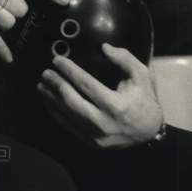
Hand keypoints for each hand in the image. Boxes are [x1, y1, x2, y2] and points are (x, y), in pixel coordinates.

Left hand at [37, 44, 163, 148]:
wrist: (150, 133)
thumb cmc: (144, 100)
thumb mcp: (142, 76)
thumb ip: (125, 59)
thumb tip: (104, 47)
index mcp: (116, 105)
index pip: (87, 85)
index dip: (70, 71)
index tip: (57, 60)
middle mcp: (104, 122)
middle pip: (72, 101)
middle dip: (56, 85)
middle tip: (45, 72)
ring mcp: (96, 135)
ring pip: (67, 115)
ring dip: (51, 99)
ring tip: (41, 85)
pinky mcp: (91, 143)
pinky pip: (68, 126)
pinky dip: (55, 113)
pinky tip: (48, 102)